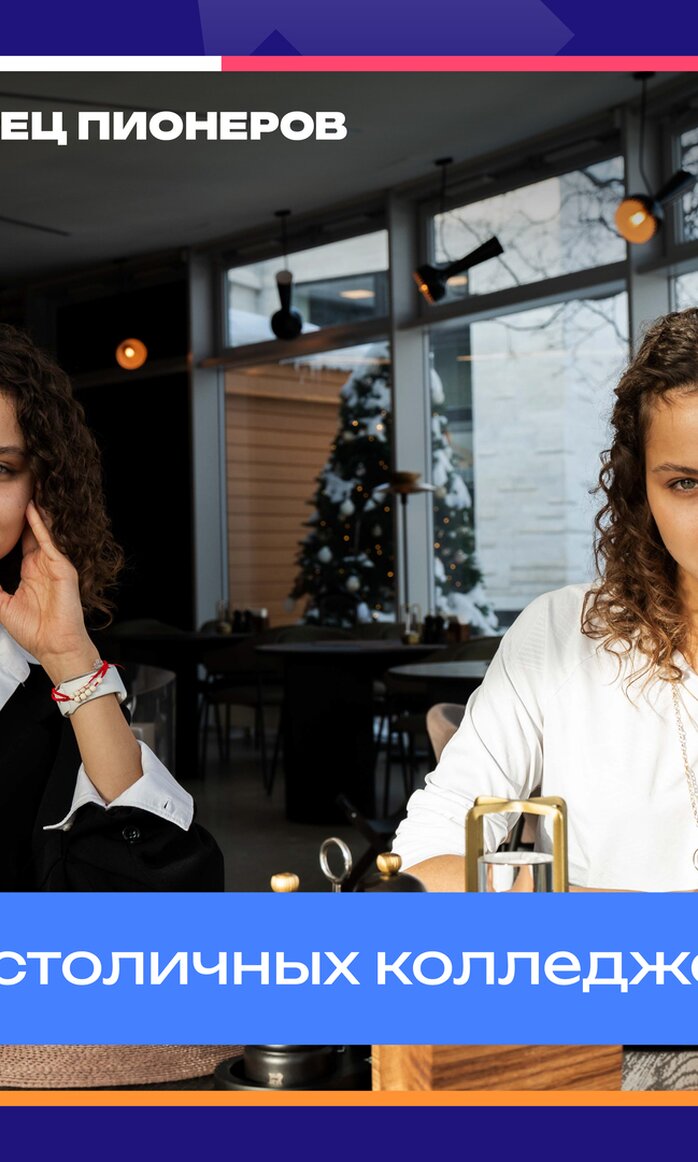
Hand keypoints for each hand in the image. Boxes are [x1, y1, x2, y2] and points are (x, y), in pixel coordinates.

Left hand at [0, 499, 95, 682]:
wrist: (55, 646)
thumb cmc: (34, 631)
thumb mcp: (2, 605)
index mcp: (30, 573)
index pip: (20, 543)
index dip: (12, 528)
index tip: (2, 513)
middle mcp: (43, 565)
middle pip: (31, 532)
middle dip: (25, 513)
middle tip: (17, 492)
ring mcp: (54, 565)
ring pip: (42, 532)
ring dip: (35, 512)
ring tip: (28, 491)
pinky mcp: (62, 568)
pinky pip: (49, 542)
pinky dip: (40, 525)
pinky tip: (33, 509)